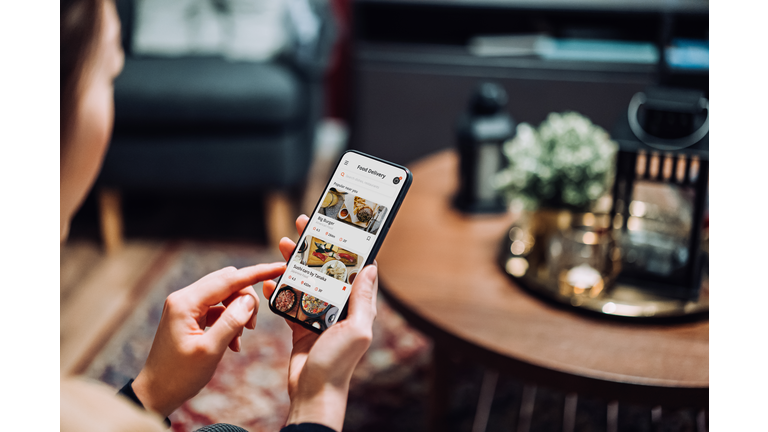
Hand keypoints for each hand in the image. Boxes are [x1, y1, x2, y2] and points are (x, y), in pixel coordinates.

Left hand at [133, 262, 286, 417]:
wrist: (156, 393)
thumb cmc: (179, 376)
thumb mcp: (210, 350)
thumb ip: (232, 322)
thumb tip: (249, 300)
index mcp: (186, 302)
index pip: (229, 279)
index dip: (257, 273)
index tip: (279, 267)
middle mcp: (184, 298)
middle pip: (228, 282)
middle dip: (246, 299)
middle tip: (253, 325)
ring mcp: (186, 306)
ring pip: (225, 295)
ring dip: (238, 312)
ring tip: (240, 338)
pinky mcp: (189, 316)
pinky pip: (218, 308)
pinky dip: (230, 321)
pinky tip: (233, 343)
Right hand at [263, 215, 377, 430]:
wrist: (313, 393)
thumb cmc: (338, 364)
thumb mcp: (356, 329)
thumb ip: (362, 299)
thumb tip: (371, 268)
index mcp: (356, 306)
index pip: (351, 268)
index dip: (342, 245)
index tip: (332, 225)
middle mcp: (338, 308)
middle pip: (325, 270)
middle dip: (313, 247)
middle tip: (303, 225)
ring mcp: (318, 316)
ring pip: (305, 281)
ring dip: (293, 263)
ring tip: (282, 245)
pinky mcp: (300, 326)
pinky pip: (288, 302)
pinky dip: (279, 290)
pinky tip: (270, 280)